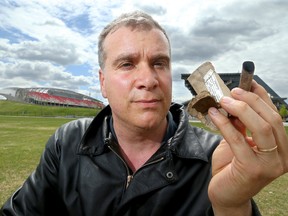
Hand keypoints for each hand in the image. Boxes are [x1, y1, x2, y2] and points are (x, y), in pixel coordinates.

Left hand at [207, 80, 287, 214]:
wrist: (227, 195)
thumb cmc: (232, 168)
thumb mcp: (238, 142)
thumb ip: (241, 126)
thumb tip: (235, 102)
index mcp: (282, 148)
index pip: (275, 116)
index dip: (262, 97)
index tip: (249, 83)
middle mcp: (282, 156)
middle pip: (271, 119)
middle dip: (251, 100)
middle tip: (233, 91)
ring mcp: (270, 165)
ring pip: (261, 127)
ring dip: (240, 108)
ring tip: (223, 100)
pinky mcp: (253, 170)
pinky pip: (238, 139)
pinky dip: (225, 123)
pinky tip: (214, 114)